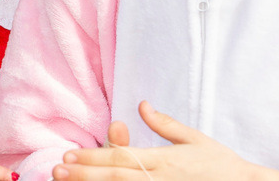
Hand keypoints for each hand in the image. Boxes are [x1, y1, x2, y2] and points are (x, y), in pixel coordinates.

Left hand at [52, 101, 278, 180]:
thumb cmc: (220, 163)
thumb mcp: (194, 139)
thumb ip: (165, 124)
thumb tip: (142, 105)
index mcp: (165, 160)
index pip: (122, 157)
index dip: (94, 157)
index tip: (70, 155)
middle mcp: (161, 179)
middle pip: (116, 177)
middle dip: (84, 174)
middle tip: (58, 170)